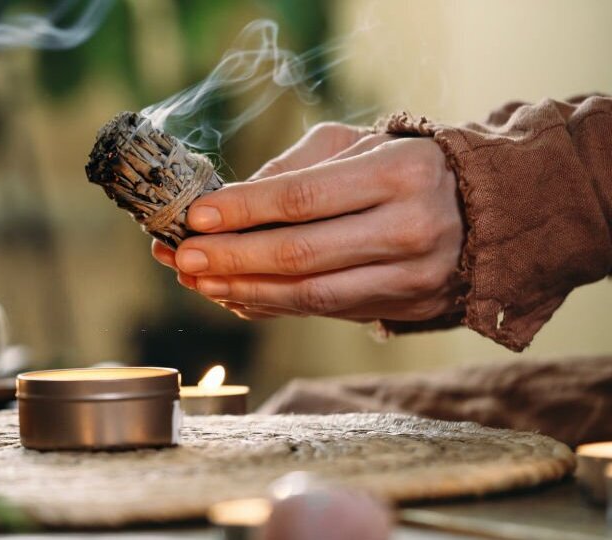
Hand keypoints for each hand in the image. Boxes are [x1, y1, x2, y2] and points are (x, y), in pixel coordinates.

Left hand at [152, 123, 464, 321]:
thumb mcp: (358, 145)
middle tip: (182, 256)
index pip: (304, 198)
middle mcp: (411, 229)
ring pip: (310, 295)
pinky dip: (273, 305)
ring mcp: (411, 278)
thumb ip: (295, 166)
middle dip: (231, 257)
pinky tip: (235, 294)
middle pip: (300, 254)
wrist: (487, 213)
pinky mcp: (403, 309)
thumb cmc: (406, 167)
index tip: (195, 215)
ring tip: (197, 280)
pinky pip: (323, 313)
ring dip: (243, 289)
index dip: (244, 210)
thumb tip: (231, 199)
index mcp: (401, 173)